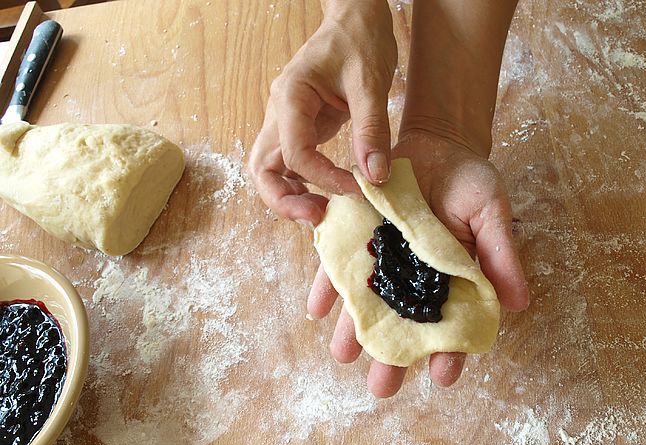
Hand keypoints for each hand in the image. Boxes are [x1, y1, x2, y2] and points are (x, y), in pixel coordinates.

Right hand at [248, 0, 396, 225]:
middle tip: (318, 217)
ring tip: (323, 213)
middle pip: (262, 169)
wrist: (355, 18)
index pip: (295, 154)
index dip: (324, 179)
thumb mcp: (370, 83)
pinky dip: (304, 184)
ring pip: (271, 170)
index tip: (359, 189)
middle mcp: (281, 113)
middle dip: (284, 200)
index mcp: (290, 97)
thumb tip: (375, 177)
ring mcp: (287, 122)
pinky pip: (292, 164)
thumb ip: (371, 130)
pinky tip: (329, 195)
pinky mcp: (302, 128)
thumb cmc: (359, 40)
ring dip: (290, 197)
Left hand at [308, 130, 529, 396]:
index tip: (444, 376)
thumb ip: (501, 256)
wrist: (436, 143)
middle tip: (381, 389)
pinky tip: (317, 310)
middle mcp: (414, 281)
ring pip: (367, 305)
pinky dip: (326, 289)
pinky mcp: (357, 239)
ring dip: (353, 332)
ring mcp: (383, 262)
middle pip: (404, 326)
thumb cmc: (470, 182)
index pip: (452, 326)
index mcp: (451, 282)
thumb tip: (519, 304)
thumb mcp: (490, 214)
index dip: (449, 352)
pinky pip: (338, 268)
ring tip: (343, 356)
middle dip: (392, 358)